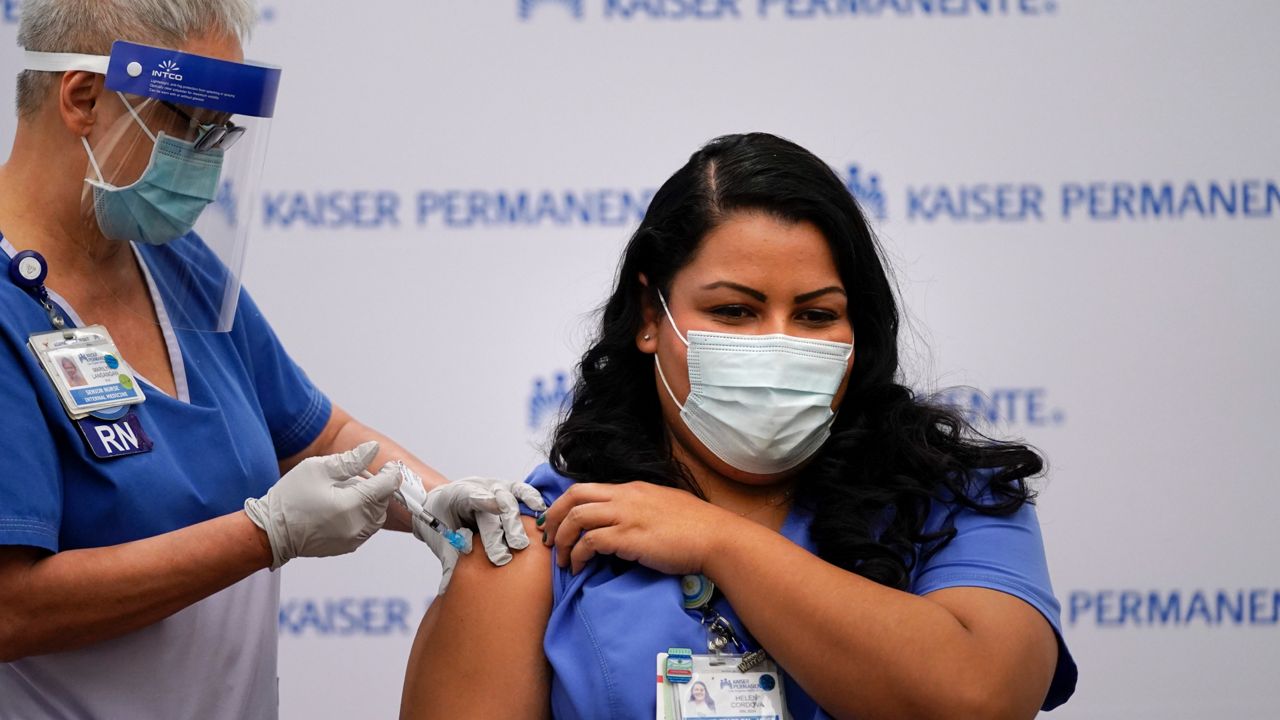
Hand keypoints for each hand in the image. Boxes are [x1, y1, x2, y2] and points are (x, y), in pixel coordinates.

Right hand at [244, 441, 400, 568]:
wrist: (271, 531)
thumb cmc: (290, 498)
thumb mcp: (318, 469)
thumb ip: (351, 460)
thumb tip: (373, 449)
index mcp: (352, 506)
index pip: (386, 487)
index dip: (391, 473)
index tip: (388, 465)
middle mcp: (356, 526)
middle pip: (383, 503)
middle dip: (378, 488)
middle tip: (358, 477)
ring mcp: (353, 540)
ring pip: (376, 517)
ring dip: (370, 503)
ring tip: (347, 492)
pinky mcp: (347, 547)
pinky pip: (365, 528)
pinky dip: (362, 516)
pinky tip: (343, 507)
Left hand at [414, 477, 547, 592]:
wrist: (441, 502)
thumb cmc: (442, 520)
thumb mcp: (440, 538)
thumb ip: (447, 560)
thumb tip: (444, 589)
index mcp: (458, 497)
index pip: (471, 497)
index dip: (483, 501)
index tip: (493, 511)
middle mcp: (479, 489)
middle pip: (491, 511)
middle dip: (497, 534)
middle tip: (501, 557)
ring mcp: (495, 488)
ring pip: (508, 503)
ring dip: (514, 525)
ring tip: (521, 545)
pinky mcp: (508, 489)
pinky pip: (522, 491)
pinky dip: (531, 498)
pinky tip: (540, 510)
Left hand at [539, 482, 730, 575]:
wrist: (716, 538)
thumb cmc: (696, 528)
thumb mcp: (663, 508)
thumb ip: (640, 510)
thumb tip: (624, 524)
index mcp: (632, 489)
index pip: (585, 488)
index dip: (564, 505)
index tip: (556, 524)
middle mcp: (625, 497)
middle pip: (573, 497)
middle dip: (553, 518)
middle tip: (548, 539)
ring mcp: (626, 515)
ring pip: (577, 517)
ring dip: (562, 539)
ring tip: (562, 560)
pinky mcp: (629, 537)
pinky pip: (590, 542)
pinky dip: (578, 555)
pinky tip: (579, 567)